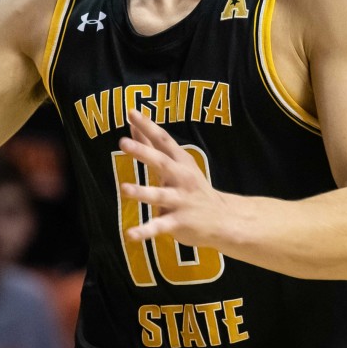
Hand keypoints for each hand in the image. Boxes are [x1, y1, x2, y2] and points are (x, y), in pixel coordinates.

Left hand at [118, 109, 231, 247]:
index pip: (163, 140)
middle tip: (123, 142)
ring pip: (160, 195)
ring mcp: (180, 201)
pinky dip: (144, 231)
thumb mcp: (178, 164)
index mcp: (180, 162)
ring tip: (124, 189)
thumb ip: (154, 145)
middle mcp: (181, 179)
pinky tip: (129, 235)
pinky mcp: (178, 223)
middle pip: (162, 163)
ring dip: (142, 192)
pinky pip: (159, 227)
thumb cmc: (193, 188)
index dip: (148, 126)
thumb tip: (133, 124)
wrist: (223, 219)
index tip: (131, 112)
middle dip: (143, 152)